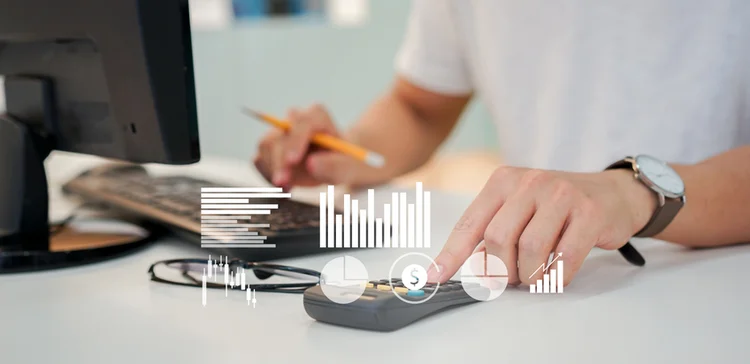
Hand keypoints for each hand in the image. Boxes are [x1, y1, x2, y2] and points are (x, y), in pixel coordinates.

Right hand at [254, 104, 359, 188]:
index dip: (295, 141)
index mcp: (318, 116)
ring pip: (265, 146)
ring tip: (290, 186)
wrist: (341, 164)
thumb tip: (311, 164)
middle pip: (279, 135)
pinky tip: (286, 185)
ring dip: (273, 169)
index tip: (293, 161)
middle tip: (283, 183)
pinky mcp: (270, 148)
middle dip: (279, 160)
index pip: (301, 123)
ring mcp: (280, 133)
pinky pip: (259, 160)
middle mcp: (295, 120)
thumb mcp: (354, 168)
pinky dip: (268, 175)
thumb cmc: (351, 163)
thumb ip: (337, 167)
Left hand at [427, 166, 656, 285]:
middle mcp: (530, 182)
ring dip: (529, 275)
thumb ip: (492, 232)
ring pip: (530, 250)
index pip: (470, 223)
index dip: (451, 254)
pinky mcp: (589, 213)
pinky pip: (564, 258)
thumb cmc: (557, 207)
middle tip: (511, 278)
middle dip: (501, 270)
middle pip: (498, 239)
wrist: (612, 194)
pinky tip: (556, 274)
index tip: (433, 278)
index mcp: (503, 181)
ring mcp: (561, 194)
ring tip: (535, 275)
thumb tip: (469, 264)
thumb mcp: (518, 209)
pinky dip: (556, 277)